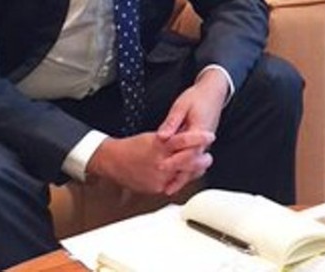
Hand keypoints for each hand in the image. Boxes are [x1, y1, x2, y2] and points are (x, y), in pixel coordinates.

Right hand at [87, 129, 214, 194]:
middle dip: (203, 159)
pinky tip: (185, 175)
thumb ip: (172, 140)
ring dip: (195, 170)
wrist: (114, 161)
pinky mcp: (157, 188)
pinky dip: (182, 179)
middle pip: (190, 161)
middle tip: (208, 156)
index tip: (210, 136)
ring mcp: (160, 176)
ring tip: (200, 166)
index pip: (185, 140)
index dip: (200, 138)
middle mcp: (161, 162)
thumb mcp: (154, 137)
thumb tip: (192, 140)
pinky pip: (175, 184)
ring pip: (185, 175)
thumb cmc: (134, 147)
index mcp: (161, 145)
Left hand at [154, 68, 230, 192]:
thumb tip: (161, 136)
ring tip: (169, 188)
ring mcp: (204, 143)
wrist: (214, 92)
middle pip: (193, 163)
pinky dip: (186, 170)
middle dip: (178, 175)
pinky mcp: (202, 143)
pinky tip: (176, 177)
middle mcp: (204, 140)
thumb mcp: (181, 106)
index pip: (189, 151)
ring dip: (183, 177)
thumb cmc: (197, 97)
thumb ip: (172, 122)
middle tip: (164, 185)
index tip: (161, 166)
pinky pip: (195, 160)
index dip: (175, 161)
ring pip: (195, 164)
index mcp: (199, 130)